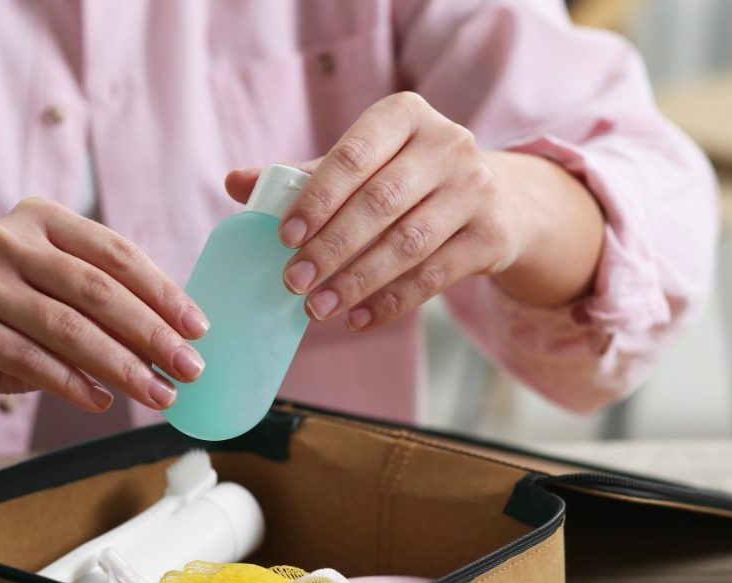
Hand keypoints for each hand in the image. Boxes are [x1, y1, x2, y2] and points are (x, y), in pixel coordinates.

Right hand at [0, 197, 208, 416]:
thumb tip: (182, 339)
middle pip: (97, 290)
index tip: (199, 330)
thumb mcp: (59, 302)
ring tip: (158, 395)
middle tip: (189, 369)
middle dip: (151, 334)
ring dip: (121, 367)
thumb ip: (107, 307)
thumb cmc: (7, 325)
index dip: (163, 292)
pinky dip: (73, 384)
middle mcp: (6, 238)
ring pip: (67, 327)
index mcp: (41, 218)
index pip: (116, 253)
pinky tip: (103, 401)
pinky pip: (29, 359)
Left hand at [225, 91, 535, 331]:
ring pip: (407, 243)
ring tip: (317, 309)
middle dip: (331, 248)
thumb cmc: (409, 179)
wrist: (497, 200)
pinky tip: (359, 318)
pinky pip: (435, 276)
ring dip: (356, 281)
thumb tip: (234, 183)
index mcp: (405, 115)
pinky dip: (392, 302)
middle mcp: (448, 144)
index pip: (352, 157)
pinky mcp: (492, 235)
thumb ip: (303, 177)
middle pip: (379, 203)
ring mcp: (476, 189)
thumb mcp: (363, 166)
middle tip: (292, 282)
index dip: (316, 199)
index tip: (284, 238)